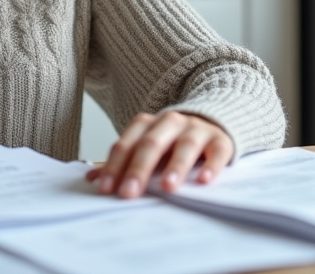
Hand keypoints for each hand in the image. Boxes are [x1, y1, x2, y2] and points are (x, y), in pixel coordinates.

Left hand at [84, 111, 233, 198]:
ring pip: (185, 145)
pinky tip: (204, 181)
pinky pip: (217, 150)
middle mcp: (171, 122)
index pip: (127, 144)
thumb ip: (123, 162)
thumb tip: (93, 180)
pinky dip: (211, 165)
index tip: (105, 189)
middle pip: (152, 143)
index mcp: (148, 124)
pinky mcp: (221, 140)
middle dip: (139, 169)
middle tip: (129, 193)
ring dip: (175, 166)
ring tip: (167, 188)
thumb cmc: (172, 143)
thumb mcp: (147, 148)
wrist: (212, 122)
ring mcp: (197, 129)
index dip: (114, 166)